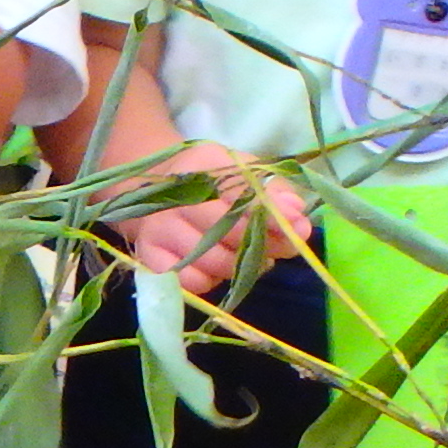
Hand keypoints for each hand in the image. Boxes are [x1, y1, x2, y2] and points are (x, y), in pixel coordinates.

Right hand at [122, 138, 307, 295]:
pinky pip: (192, 282)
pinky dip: (212, 280)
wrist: (150, 191)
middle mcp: (173, 198)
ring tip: (251, 255)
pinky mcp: (148, 258)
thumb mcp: (241, 171)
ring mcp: (157, 229)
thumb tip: (297, 214)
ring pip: (213, 261)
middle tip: (283, 247)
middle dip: (264, 244)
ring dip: (241, 265)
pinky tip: (216, 267)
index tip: (298, 226)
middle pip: (227, 230)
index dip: (272, 211)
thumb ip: (273, 190)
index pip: (240, 192)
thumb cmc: (208, 181)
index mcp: (199, 165)